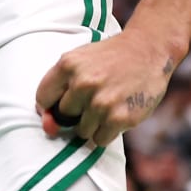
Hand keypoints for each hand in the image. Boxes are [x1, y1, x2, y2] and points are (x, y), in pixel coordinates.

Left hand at [35, 29, 178, 145]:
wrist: (147, 50)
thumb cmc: (109, 58)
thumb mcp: (80, 61)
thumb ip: (59, 89)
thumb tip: (48, 127)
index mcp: (68, 65)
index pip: (42, 98)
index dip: (51, 103)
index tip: (63, 100)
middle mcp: (82, 83)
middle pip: (64, 116)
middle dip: (76, 112)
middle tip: (94, 97)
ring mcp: (101, 102)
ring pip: (82, 131)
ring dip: (93, 124)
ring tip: (107, 103)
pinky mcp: (119, 118)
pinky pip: (99, 140)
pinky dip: (106, 132)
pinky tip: (116, 113)